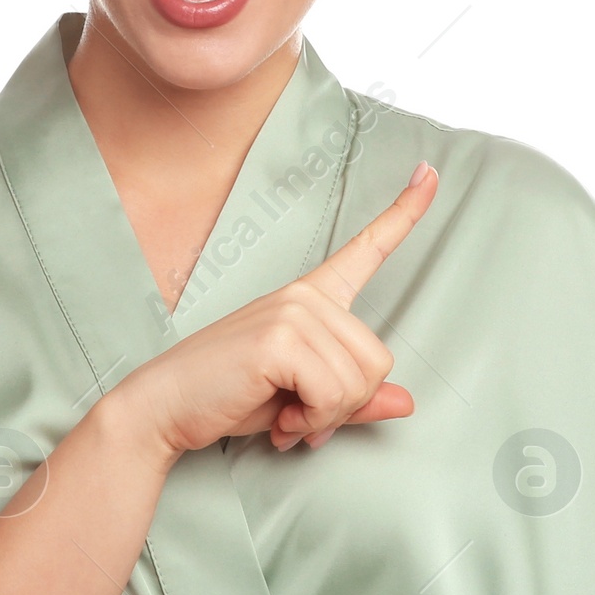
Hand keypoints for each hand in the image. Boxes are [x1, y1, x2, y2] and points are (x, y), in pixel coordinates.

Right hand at [103, 163, 440, 467]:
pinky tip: (281, 421)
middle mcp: (306, 296)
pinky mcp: (280, 338)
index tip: (429, 173)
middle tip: (301, 417)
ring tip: (287, 418)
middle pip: (378, 360)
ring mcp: (293, 311)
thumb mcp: (304, 399)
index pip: (366, 248)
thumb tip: (405, 402)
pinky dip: (312, 420)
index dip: (405, 212)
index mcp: (311, 297)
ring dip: (326, 418)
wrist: (164, 407)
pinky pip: (333, 393)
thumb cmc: (230, 397)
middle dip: (344, 405)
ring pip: (358, 382)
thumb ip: (353, 398)